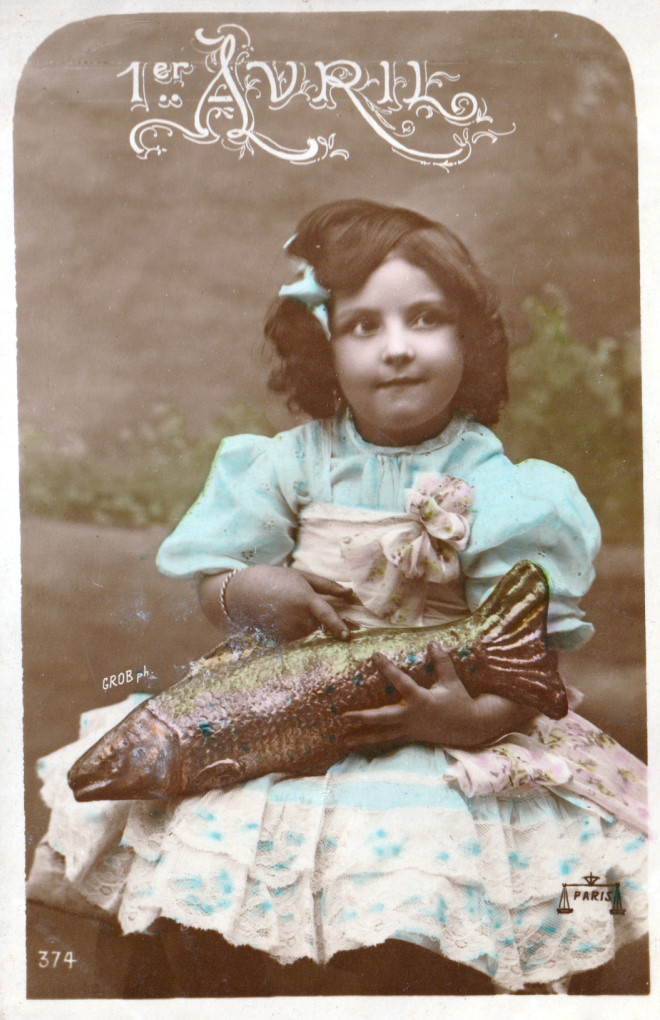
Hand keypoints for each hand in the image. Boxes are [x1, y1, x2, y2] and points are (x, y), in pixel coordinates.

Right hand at [199, 566, 353, 641]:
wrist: (242, 593)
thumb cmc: (274, 579)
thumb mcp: (301, 576)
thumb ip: (327, 585)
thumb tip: (349, 592)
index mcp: (305, 600)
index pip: (327, 616)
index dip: (339, 626)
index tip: (347, 636)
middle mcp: (298, 618)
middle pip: (321, 625)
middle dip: (325, 622)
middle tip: (311, 611)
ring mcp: (289, 631)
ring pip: (310, 631)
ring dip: (309, 624)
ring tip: (290, 608)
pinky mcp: (281, 639)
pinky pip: (297, 636)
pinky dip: (296, 629)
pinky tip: (284, 616)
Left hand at [341, 642, 536, 749]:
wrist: (470, 727)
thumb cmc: (460, 701)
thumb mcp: (451, 680)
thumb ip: (442, 662)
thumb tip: (434, 643)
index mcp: (421, 700)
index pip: (401, 681)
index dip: (387, 668)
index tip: (375, 655)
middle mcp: (412, 716)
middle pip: (383, 718)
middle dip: (363, 717)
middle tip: (344, 716)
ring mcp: (411, 730)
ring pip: (384, 735)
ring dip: (364, 737)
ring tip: (345, 740)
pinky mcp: (411, 737)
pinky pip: (390, 741)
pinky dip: (375, 743)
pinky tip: (361, 746)